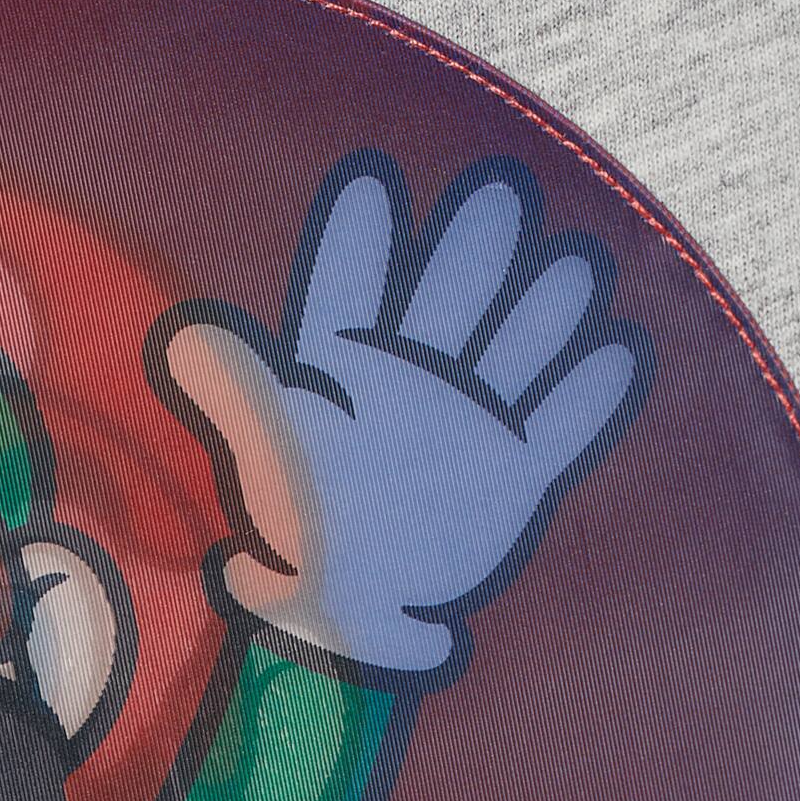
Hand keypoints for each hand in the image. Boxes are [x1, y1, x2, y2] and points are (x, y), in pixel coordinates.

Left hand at [158, 157, 645, 675]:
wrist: (345, 613)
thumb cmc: (292, 543)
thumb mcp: (264, 466)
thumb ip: (238, 401)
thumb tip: (180, 346)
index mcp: (345, 375)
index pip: (348, 294)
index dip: (358, 245)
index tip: (367, 187)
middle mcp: (413, 383)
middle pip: (447, 300)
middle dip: (472, 251)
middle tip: (497, 195)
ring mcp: (469, 423)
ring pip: (514, 348)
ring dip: (543, 310)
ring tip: (573, 267)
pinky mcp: (514, 472)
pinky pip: (561, 425)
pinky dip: (588, 397)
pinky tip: (619, 355)